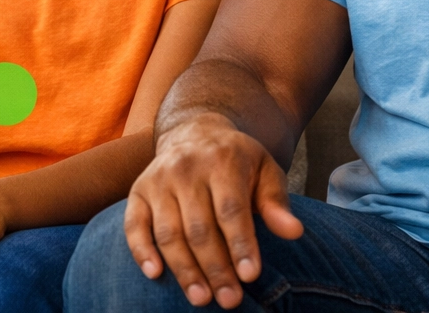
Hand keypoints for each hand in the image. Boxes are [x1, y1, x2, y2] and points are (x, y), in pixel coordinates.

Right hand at [124, 113, 302, 308]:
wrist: (195, 132)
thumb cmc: (237, 160)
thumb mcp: (264, 170)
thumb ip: (276, 202)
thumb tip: (294, 231)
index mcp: (223, 159)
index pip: (231, 208)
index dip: (240, 244)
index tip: (250, 275)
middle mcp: (187, 167)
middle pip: (200, 226)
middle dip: (216, 267)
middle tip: (230, 300)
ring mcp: (159, 179)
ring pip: (170, 232)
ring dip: (185, 270)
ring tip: (202, 298)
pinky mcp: (138, 191)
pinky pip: (134, 225)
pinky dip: (142, 251)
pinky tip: (155, 274)